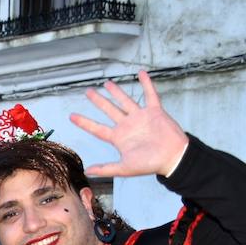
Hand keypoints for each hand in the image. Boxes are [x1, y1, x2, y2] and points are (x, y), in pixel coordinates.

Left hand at [72, 71, 190, 178]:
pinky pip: (150, 95)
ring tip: (107, 83)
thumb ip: (106, 168)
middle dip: (98, 101)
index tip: (72, 116)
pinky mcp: (155, 112)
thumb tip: (87, 171)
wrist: (173, 158)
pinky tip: (141, 73)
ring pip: (126, 101)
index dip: (84, 122)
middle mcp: (128, 125)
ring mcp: (141, 117)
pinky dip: (146, 84)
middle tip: (88, 92)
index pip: (97, 128)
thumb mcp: (125, 168)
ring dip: (117, 92)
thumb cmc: (151, 164)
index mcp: (119, 138)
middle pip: (109, 110)